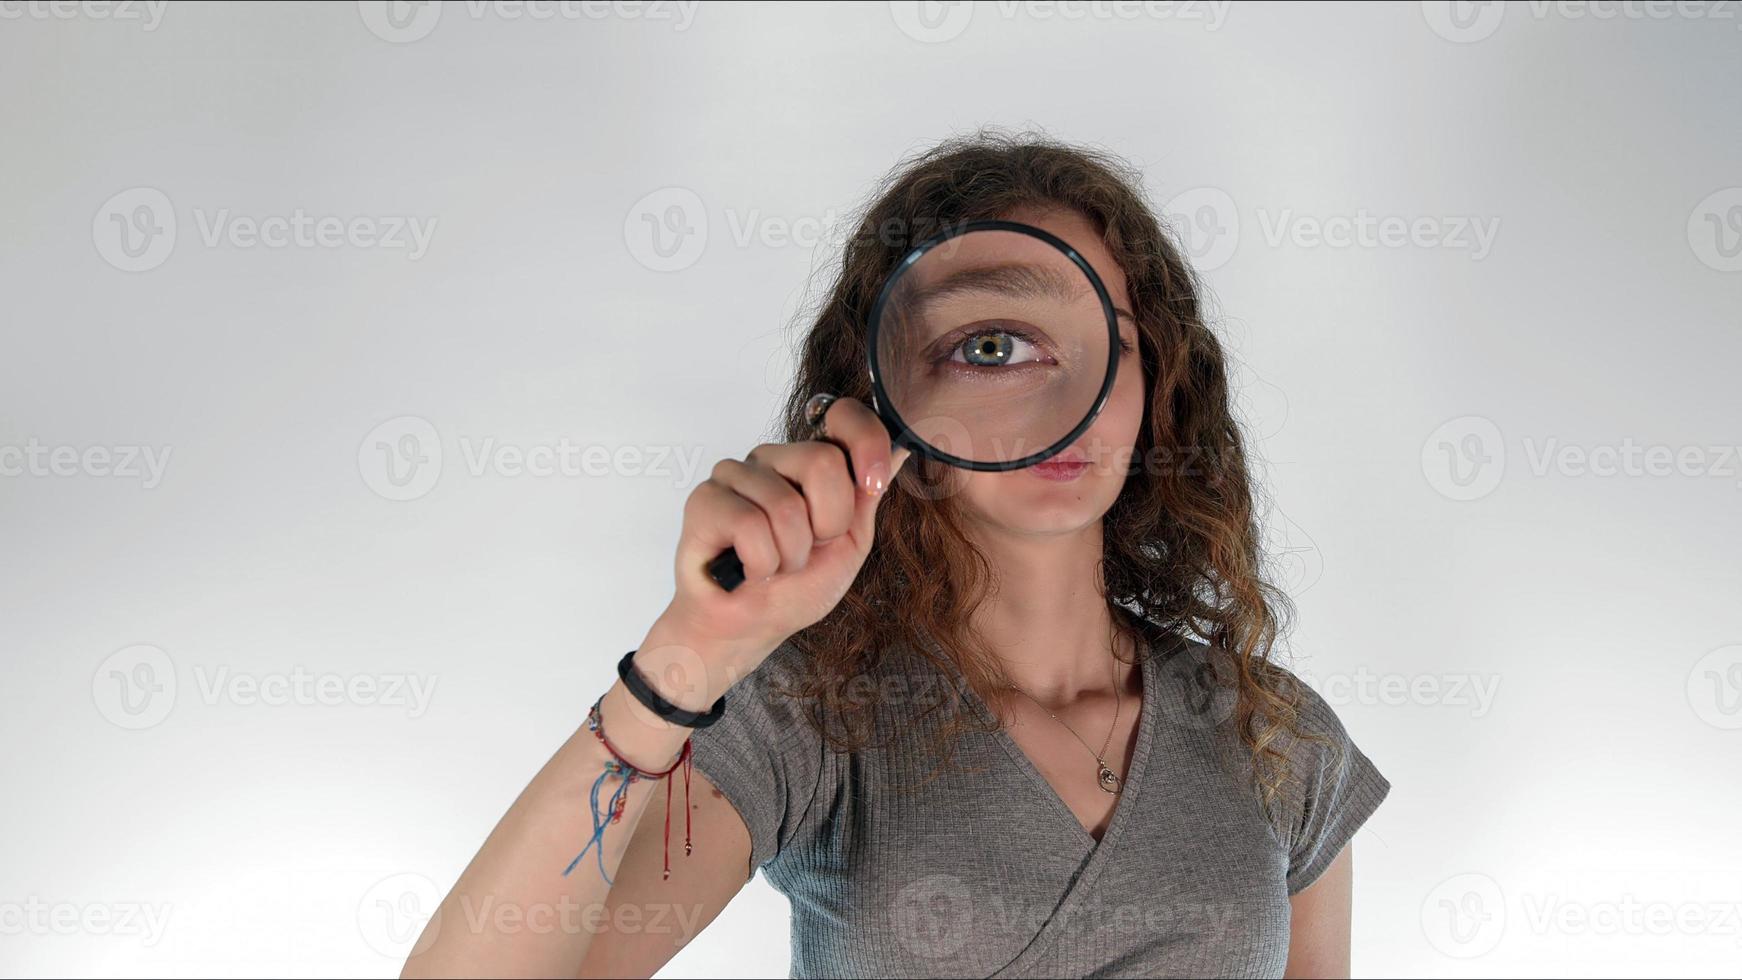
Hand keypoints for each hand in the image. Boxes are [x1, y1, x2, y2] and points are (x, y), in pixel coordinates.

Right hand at [634, 396, 910, 709]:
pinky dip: (760, 563)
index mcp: (810, 463)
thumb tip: (901, 450)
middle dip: (827, 523)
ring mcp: (735, 475)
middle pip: (822, 460)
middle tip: (807, 549)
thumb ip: (867, 496)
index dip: (867, 442)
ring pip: (786, 504)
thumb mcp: (849, 543)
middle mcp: (773, 460)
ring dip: (790, 554)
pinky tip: (748, 569)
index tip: (874, 482)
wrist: (749, 628)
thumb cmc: (794, 589)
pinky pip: (750, 525)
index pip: (844, 417)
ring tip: (774, 564)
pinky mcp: (705, 499)